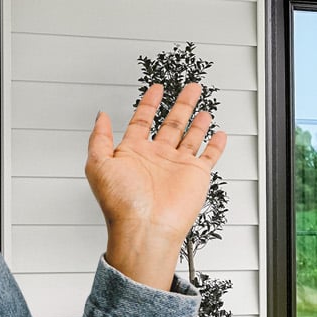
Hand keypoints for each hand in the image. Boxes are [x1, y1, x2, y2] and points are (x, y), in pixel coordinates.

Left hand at [85, 82, 228, 287]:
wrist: (145, 228)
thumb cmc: (121, 204)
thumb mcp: (97, 164)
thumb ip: (99, 138)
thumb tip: (101, 116)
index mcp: (133, 153)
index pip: (141, 121)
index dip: (148, 104)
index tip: (155, 89)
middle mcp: (156, 158)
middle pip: (171, 123)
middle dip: (180, 104)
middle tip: (189, 88)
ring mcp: (176, 166)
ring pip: (190, 136)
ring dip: (197, 121)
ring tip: (202, 106)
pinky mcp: (195, 176)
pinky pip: (208, 156)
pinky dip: (215, 145)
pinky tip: (219, 134)